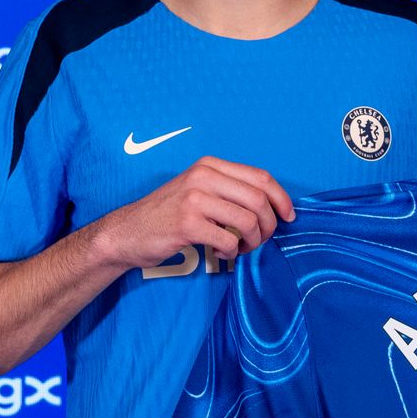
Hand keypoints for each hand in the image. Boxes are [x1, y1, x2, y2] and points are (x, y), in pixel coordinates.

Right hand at [96, 156, 295, 268]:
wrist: (127, 232)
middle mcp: (203, 177)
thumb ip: (229, 190)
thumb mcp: (198, 189)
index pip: (261, 176)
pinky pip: (229, 241)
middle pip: (259, 200)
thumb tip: (273, 205)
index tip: (289, 216)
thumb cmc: (167, 214)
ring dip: (252, 242)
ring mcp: (194, 199)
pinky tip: (220, 252)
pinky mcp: (188, 224)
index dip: (281, 198)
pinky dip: (232, 252)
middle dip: (268, 226)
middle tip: (260, 240)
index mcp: (209, 165)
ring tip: (241, 248)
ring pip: (249, 221)